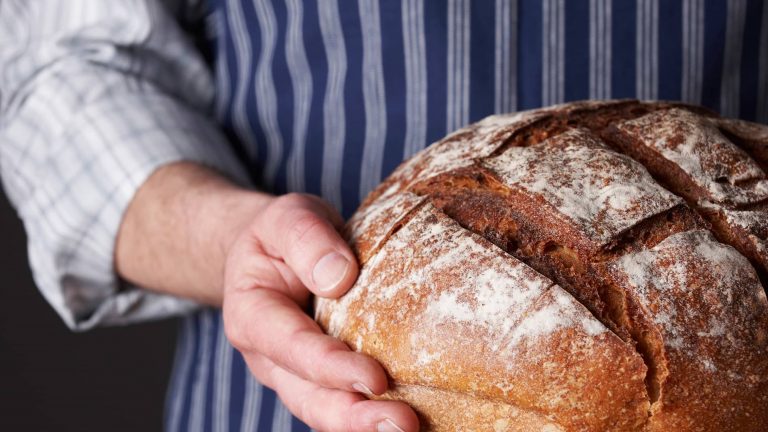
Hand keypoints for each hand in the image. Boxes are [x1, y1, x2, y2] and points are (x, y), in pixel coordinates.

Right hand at [222, 193, 418, 431]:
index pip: (292, 348)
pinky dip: (373, 411)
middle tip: (403, 424)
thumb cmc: (279, 234)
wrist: (270, 252)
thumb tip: (339, 278)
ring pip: (326, 409)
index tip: (375, 378)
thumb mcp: (286, 217)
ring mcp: (295, 373)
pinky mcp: (323, 377)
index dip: (331, 367)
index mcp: (253, 316)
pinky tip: (415, 415)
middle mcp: (270, 357)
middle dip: (353, 417)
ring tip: (409, 427)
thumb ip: (306, 239)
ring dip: (366, 424)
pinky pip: (344, 400)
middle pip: (308, 397)